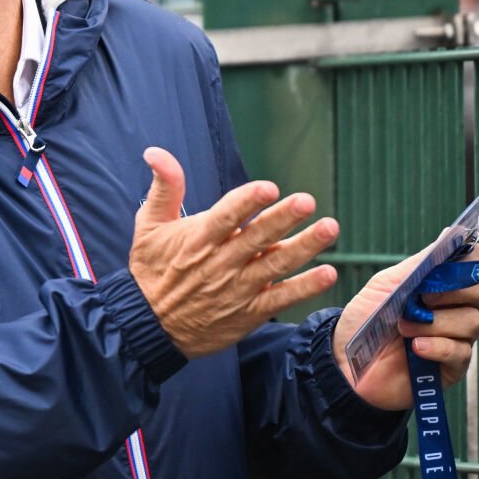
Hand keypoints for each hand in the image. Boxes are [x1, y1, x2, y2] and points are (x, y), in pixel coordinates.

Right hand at [129, 147, 340, 359]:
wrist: (149, 326)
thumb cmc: (151, 271)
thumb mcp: (148, 226)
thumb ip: (164, 188)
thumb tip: (156, 151)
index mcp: (197, 239)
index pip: (225, 217)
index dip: (247, 202)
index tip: (268, 188)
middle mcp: (220, 263)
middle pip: (256, 238)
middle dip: (282, 219)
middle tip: (306, 202)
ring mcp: (237, 290)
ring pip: (275, 265)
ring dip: (304, 247)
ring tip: (329, 229)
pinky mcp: (248, 312)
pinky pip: (281, 299)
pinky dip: (305, 288)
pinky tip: (328, 274)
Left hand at [332, 243, 478, 409]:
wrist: (346, 363)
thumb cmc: (366, 320)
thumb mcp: (387, 284)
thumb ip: (420, 264)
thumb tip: (450, 234)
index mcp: (444, 283)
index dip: (472, 260)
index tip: (446, 267)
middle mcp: (457, 307)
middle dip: (458, 288)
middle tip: (425, 297)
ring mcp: (458, 337)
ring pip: (472, 320)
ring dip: (435, 322)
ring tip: (403, 327)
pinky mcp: (453, 366)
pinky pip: (460, 351)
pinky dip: (437, 346)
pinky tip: (416, 348)